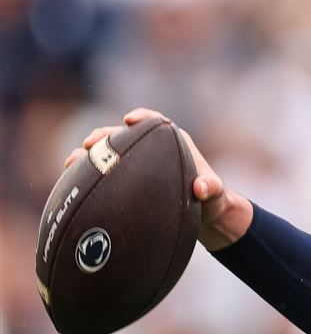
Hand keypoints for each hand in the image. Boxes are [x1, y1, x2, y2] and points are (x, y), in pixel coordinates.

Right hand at [66, 108, 252, 249]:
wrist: (202, 216)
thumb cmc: (212, 200)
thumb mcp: (215, 195)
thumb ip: (211, 188)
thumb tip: (200, 187)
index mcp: (174, 143)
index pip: (156, 122)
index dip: (142, 117)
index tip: (129, 119)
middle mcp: (152, 150)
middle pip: (124, 135)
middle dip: (104, 135)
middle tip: (89, 143)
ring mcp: (137, 165)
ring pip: (109, 154)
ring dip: (90, 155)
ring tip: (71, 162)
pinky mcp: (126, 180)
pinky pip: (105, 174)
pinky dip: (89, 175)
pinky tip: (71, 183)